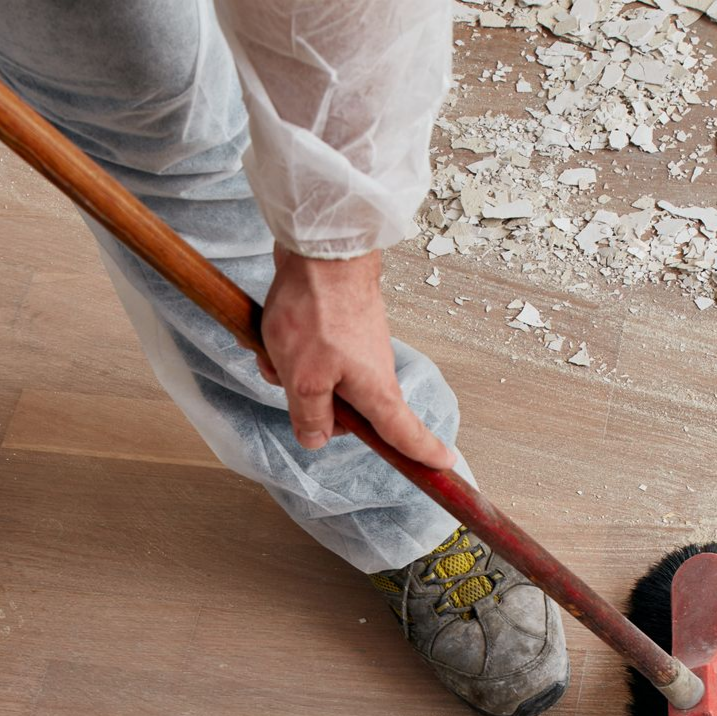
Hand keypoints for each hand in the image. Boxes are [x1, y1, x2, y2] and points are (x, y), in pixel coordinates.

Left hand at [256, 247, 458, 470]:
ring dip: (293, 374)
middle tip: (288, 385)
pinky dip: (292, 352)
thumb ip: (310, 418)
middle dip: (313, 407)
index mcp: (376, 391)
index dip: (422, 453)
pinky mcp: (341, 329)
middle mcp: (373, 372)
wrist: (321, 248)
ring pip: (323, 382)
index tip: (443, 466)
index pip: (404, 433)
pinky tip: (274, 335)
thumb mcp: (303, 380)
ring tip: (276, 352)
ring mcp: (358, 349)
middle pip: (348, 413)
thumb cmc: (317, 312)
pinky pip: (314, 357)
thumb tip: (317, 440)